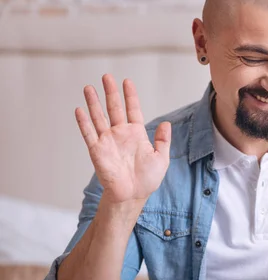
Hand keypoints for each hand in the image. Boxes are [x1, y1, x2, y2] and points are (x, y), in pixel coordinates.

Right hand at [75, 74, 170, 204]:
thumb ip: (163, 140)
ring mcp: (108, 141)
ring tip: (89, 87)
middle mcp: (121, 134)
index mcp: (136, 134)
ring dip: (93, 103)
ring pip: (99, 117)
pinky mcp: (97, 151)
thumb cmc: (147, 179)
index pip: (132, 110)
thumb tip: (167, 123)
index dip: (130, 96)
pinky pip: (89, 133)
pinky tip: (79, 109)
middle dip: (110, 93)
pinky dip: (84, 122)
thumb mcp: (161, 158)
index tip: (127, 81)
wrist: (132, 195)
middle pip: (114, 109)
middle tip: (106, 76)